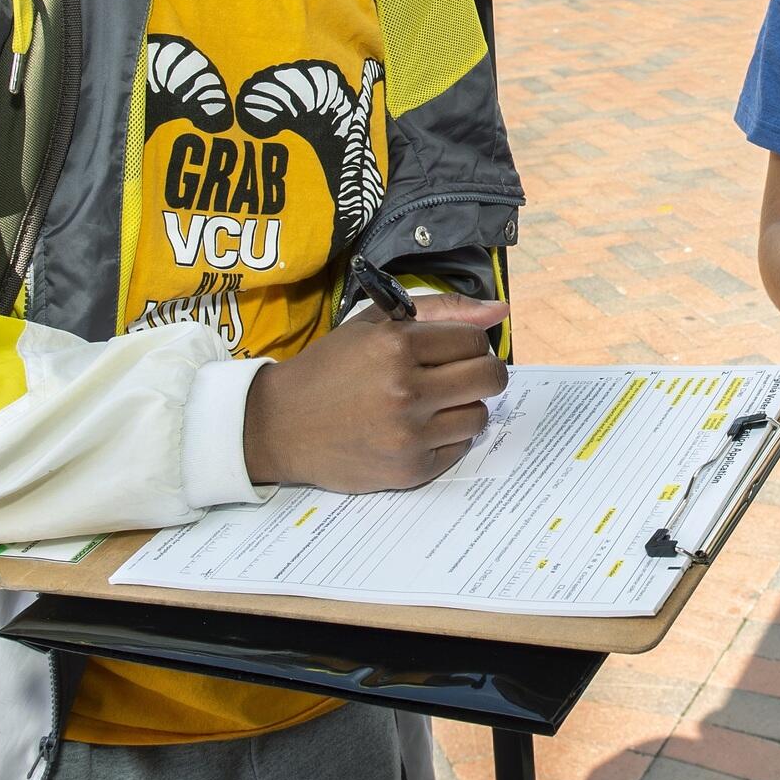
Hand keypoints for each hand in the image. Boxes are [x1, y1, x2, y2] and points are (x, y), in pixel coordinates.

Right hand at [244, 291, 509, 490]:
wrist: (280, 426)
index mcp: (395, 345)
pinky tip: (420, 429)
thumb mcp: (374, 325)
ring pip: (480, 415)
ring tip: (435, 404)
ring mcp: (408, 434)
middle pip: (490, 377)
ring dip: (465, 407)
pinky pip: (460, 448)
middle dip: (484, 372)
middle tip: (462, 376)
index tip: (453, 350)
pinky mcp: (409, 469)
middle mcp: (405, 389)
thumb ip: (440, 311)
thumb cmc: (329, 369)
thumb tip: (499, 311)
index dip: (469, 343)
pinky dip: (447, 437)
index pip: (475, 340)